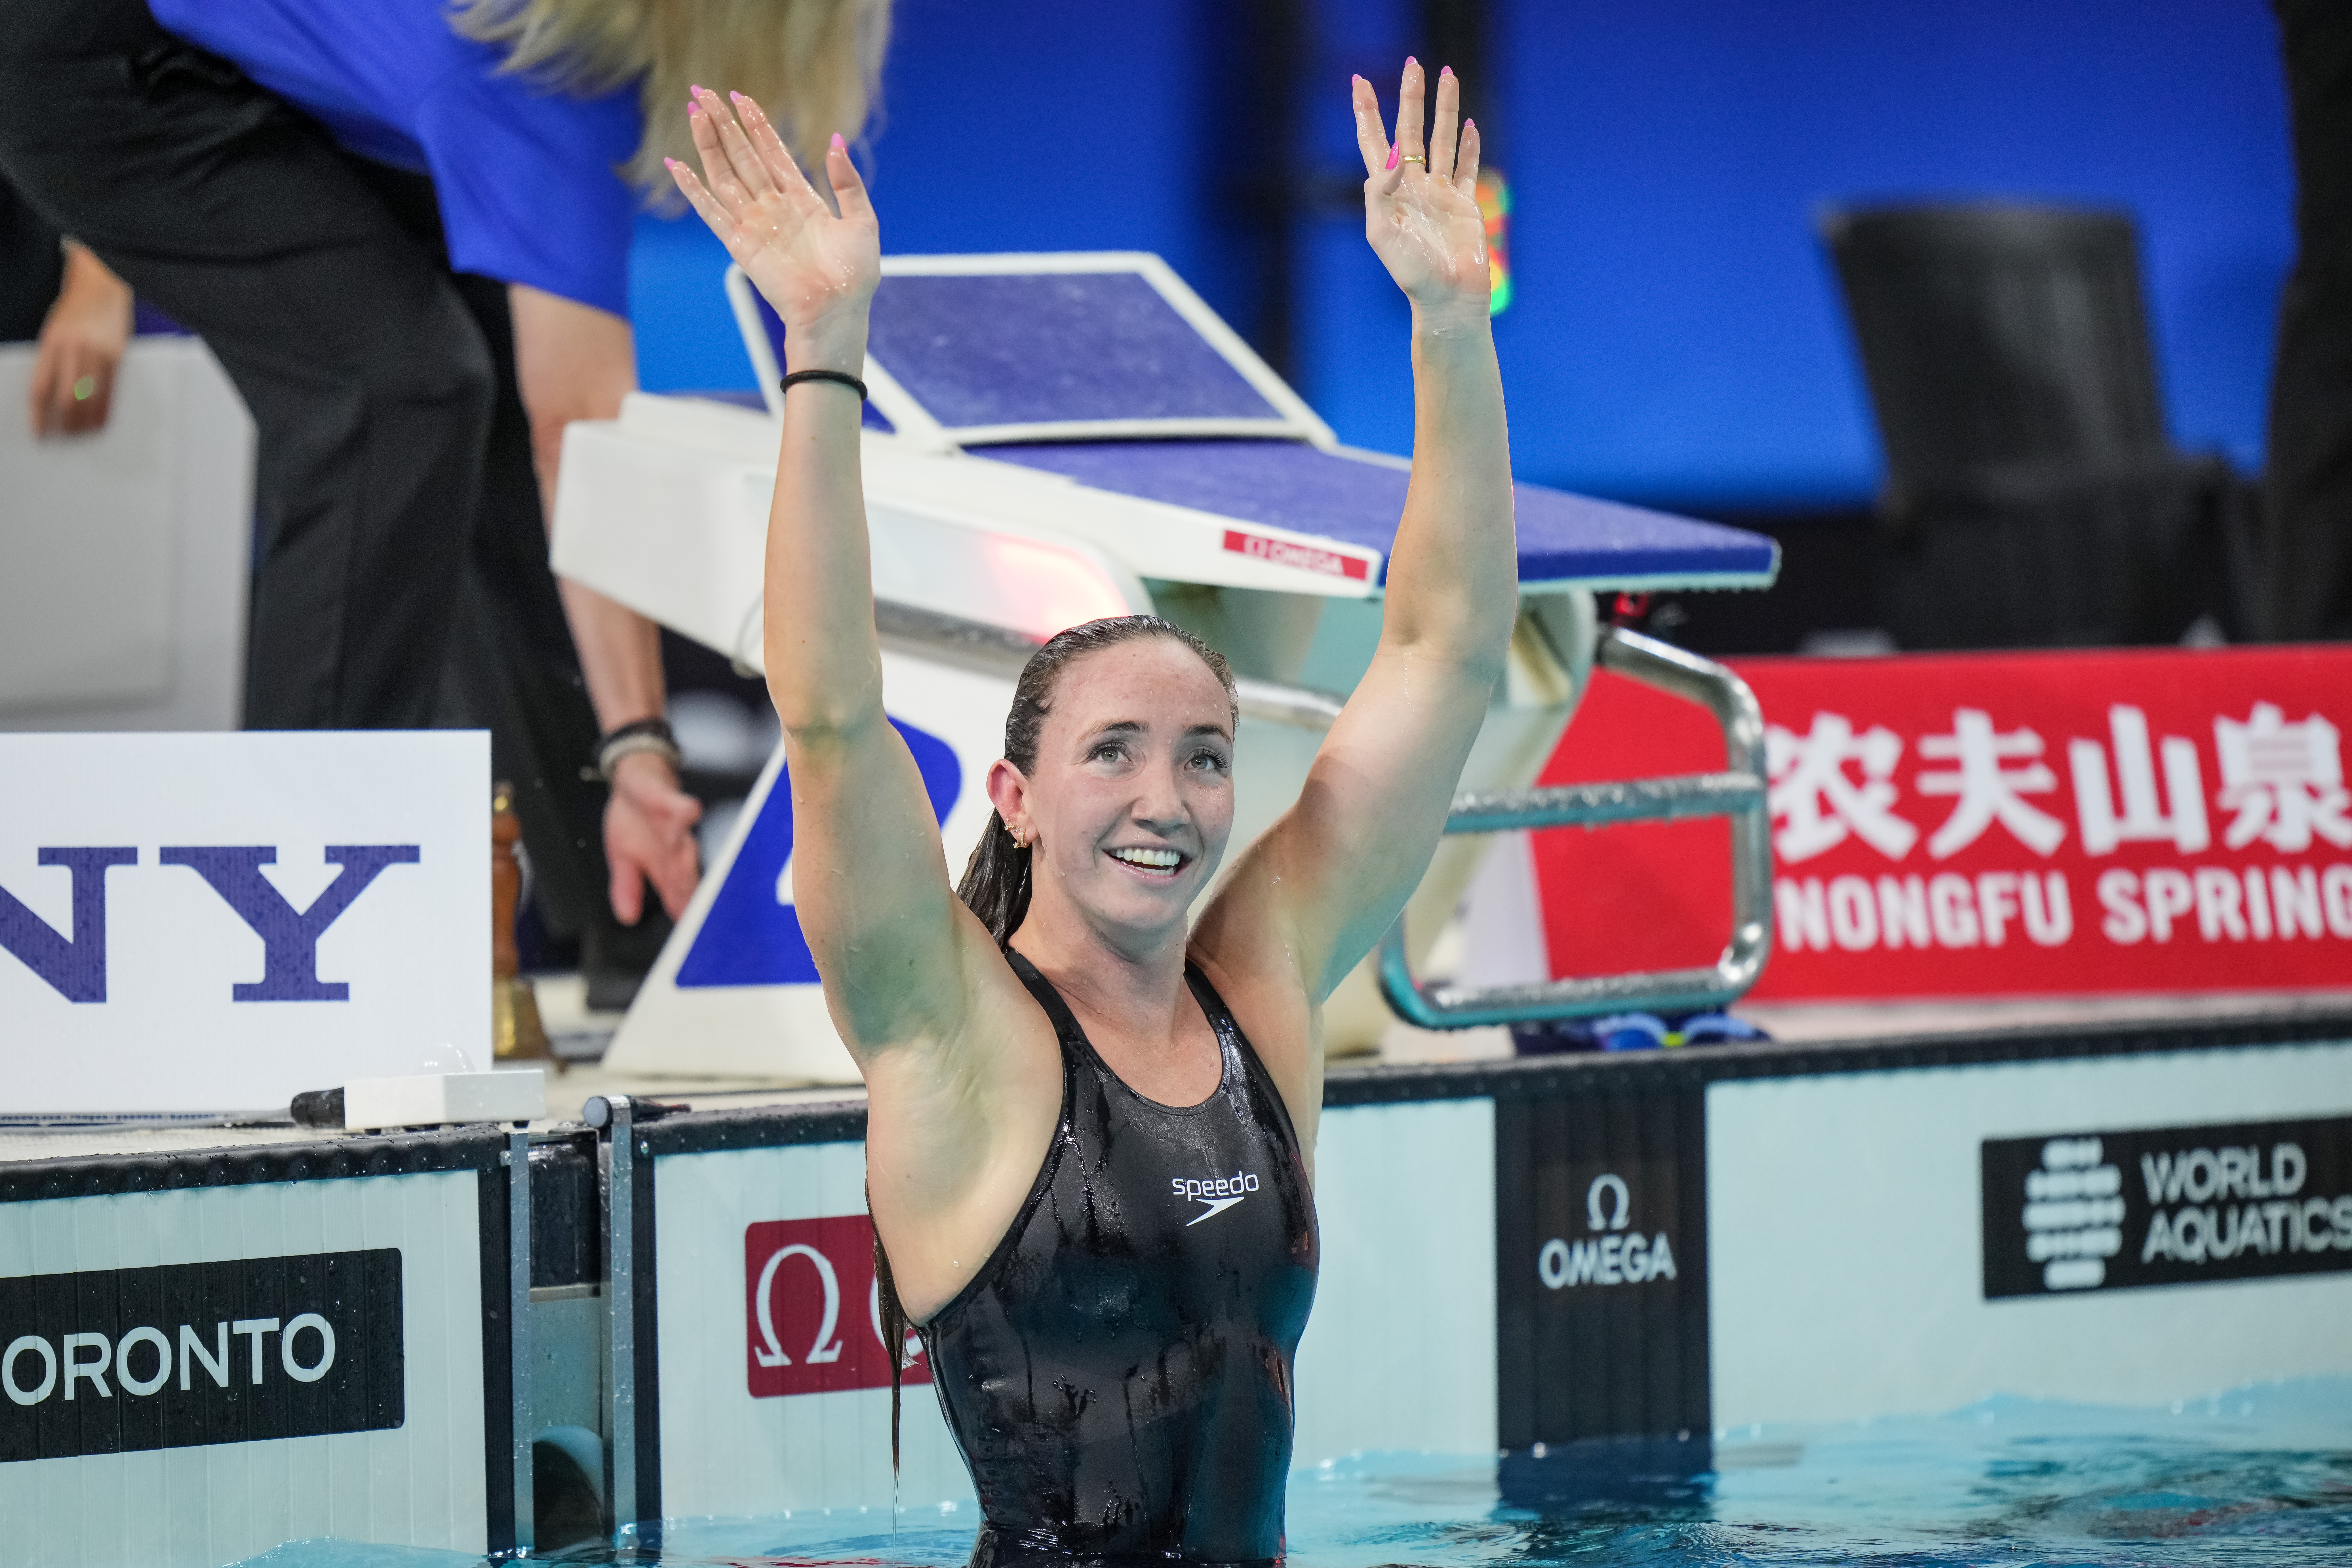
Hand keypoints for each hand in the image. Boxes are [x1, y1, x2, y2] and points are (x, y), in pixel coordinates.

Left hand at [29, 243, 131, 436]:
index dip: (38, 414)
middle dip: (65, 423)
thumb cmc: (73, 313)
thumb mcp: (53, 334)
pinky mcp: (117, 356)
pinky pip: (111, 392)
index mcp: (51, 344)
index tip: (39, 433)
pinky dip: (104, 411)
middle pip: (67, 399)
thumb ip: (51, 362)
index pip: (41, 388)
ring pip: (91, 399)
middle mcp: (74, 350)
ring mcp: (98, 354)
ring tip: (82, 433)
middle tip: (64, 436)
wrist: (101, 288)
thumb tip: (49, 398)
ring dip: (86, 422)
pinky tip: (99, 421)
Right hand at [605, 751, 702, 924]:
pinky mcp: (670, 800)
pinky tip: (689, 812)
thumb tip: (627, 918)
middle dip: (690, 893)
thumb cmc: (634, 820)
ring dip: (686, 857)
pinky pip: (678, 806)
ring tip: (686, 866)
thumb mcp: (621, 857)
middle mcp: (675, 849)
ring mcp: (675, 825)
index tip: (689, 934)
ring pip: (684, 844)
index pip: (677, 897)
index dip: (683, 914)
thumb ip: (627, 887)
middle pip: (686, 875)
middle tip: (695, 911)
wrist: (635, 780)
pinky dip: (683, 810)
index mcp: (666, 867)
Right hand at [668, 88, 878, 371]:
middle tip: (705, 92)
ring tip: (696, 113)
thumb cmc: (853, 276)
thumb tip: (837, 141)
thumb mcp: (862, 222)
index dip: (757, 124)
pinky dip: (693, 189)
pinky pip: (711, 211)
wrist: (836, 312)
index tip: (741, 97)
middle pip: (743, 156)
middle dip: (725, 124)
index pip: (773, 152)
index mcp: (803, 199)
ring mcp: (755, 224)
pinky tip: (677, 165)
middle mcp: (774, 207)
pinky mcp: (740, 244)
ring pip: (725, 175)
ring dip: (709, 145)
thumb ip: (847, 182)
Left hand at [1351, 61, 1489, 320]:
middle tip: (1413, 63)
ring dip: (1444, 108)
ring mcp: (1440, 193)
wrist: (1448, 298)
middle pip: (1410, 130)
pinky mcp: (1465, 204)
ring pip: (1442, 139)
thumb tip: (1394, 157)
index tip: (1360, 81)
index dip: (1367, 112)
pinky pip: (1467, 167)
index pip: (1375, 142)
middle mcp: (1413, 186)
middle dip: (1410, 97)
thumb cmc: (1412, 274)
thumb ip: (1380, 193)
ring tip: (1447, 76)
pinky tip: (1470, 124)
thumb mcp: (1383, 234)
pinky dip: (1470, 146)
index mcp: (1389, 192)